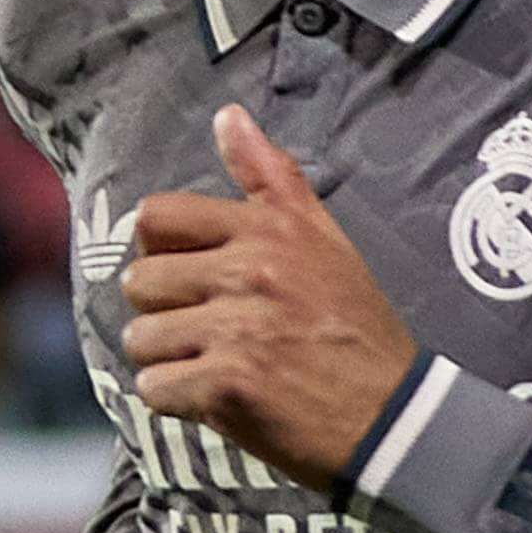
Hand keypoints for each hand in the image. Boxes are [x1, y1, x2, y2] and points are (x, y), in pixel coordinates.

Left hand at [119, 106, 420, 492]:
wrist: (392, 416)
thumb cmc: (355, 328)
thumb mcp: (324, 238)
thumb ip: (271, 176)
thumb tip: (227, 116)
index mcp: (267, 230)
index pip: (156, 217)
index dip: (162, 252)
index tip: (194, 278)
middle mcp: (249, 272)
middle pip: (139, 282)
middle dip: (163, 313)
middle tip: (208, 331)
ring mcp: (236, 330)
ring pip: (141, 339)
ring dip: (169, 360)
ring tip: (215, 365)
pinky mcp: (227, 386)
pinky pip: (154, 388)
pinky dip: (179, 401)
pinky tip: (219, 399)